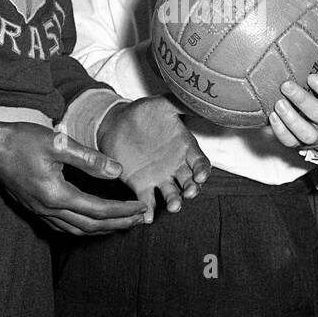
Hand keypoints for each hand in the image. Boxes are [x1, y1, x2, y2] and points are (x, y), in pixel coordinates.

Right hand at [0, 119, 147, 236]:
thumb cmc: (21, 141)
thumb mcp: (57, 144)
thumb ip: (89, 159)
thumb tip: (117, 171)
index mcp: (56, 195)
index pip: (98, 210)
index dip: (122, 211)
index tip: (142, 207)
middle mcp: (48, 209)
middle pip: (90, 226)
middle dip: (118, 224)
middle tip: (140, 220)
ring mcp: (40, 212)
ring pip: (76, 231)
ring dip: (101, 229)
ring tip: (121, 223)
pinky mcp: (35, 208)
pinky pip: (63, 227)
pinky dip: (83, 227)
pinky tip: (91, 221)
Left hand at [97, 96, 210, 221]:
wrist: (115, 122)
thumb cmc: (142, 113)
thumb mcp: (162, 104)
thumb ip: (181, 104)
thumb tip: (200, 98)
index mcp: (184, 148)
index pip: (200, 163)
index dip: (202, 171)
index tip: (200, 176)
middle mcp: (175, 166)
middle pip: (189, 182)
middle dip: (192, 189)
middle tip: (189, 193)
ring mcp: (159, 177)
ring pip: (173, 194)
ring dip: (176, 202)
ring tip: (174, 206)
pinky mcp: (141, 185)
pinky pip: (148, 201)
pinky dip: (149, 211)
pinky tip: (148, 217)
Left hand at [269, 28, 317, 155]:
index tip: (311, 77)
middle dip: (302, 101)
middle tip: (285, 85)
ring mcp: (317, 135)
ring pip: (305, 133)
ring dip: (290, 120)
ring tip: (277, 103)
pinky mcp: (301, 143)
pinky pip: (290, 142)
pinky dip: (280, 132)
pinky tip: (270, 117)